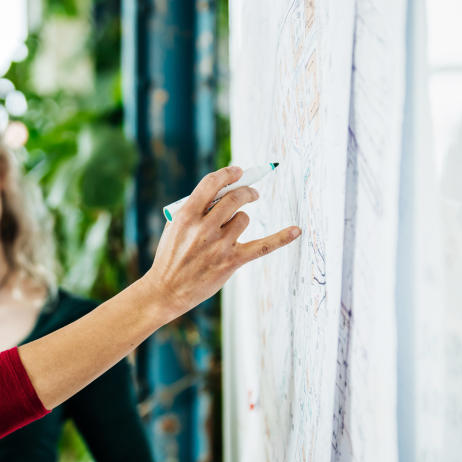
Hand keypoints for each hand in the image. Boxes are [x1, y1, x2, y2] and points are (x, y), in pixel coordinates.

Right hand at [144, 165, 300, 320]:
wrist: (166, 289)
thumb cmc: (170, 256)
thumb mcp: (175, 227)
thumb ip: (196, 209)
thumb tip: (224, 192)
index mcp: (186, 215)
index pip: (212, 183)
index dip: (228, 174)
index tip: (238, 172)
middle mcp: (204, 228)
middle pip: (234, 197)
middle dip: (246, 192)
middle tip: (252, 194)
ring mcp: (219, 245)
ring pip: (244, 219)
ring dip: (241, 220)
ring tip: (230, 231)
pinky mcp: (231, 261)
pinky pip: (262, 245)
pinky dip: (280, 238)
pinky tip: (295, 231)